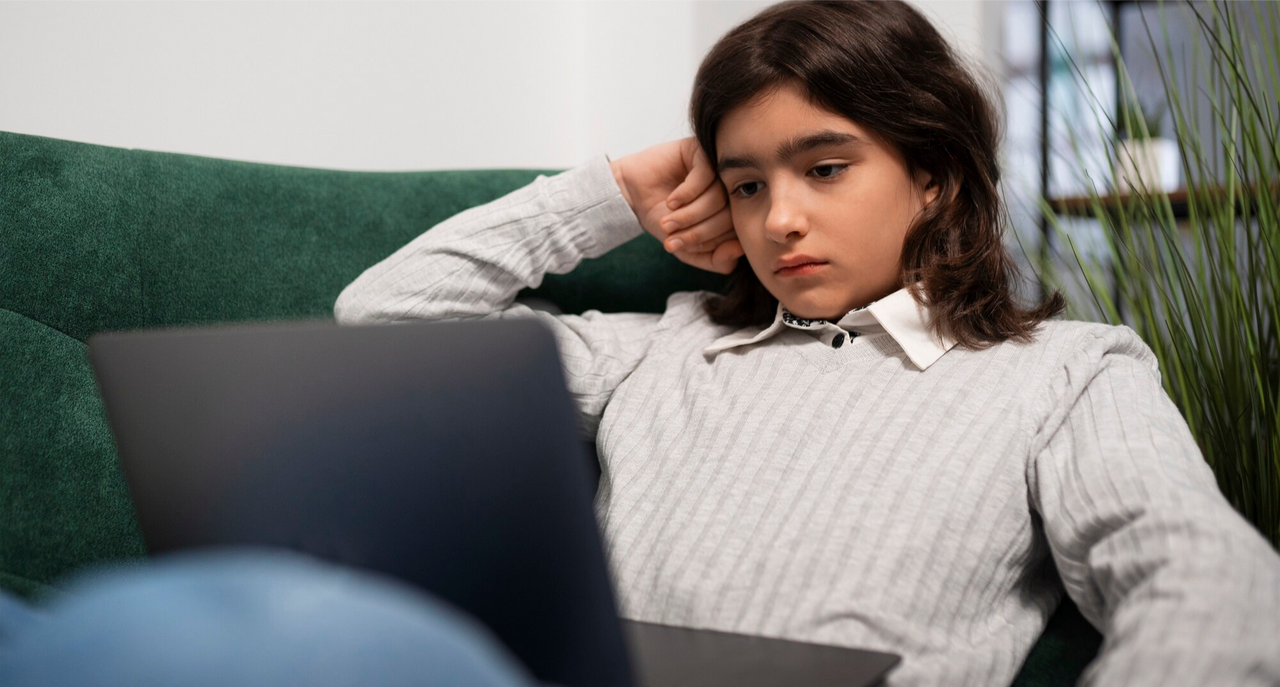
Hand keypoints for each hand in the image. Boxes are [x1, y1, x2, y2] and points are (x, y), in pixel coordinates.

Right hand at [610, 138, 743, 275]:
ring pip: (718, 197)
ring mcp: (718, 170)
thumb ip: (715, 259)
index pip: (734, 233)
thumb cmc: (660, 218)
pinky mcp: (702, 151)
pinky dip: (687, 194)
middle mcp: (728, 191)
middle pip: (728, 215)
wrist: (631, 195)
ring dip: (690, 214)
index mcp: (730, 213)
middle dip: (698, 231)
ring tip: (668, 220)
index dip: (709, 245)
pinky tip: (671, 201)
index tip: (680, 246)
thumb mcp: (686, 248)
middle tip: (671, 235)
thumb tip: (739, 250)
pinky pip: (706, 175)